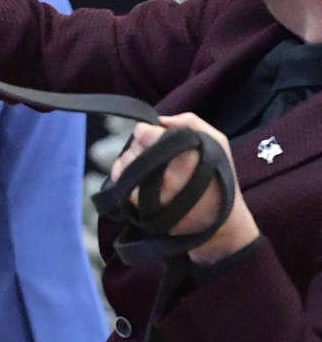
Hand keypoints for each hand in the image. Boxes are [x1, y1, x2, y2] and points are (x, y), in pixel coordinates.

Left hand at [108, 113, 258, 263]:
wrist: (221, 222)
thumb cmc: (219, 178)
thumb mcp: (216, 142)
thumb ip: (190, 122)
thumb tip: (159, 119)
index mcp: (184, 153)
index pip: (142, 132)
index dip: (147, 133)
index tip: (156, 139)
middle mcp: (166, 173)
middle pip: (132, 147)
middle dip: (141, 147)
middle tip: (154, 156)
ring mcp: (153, 193)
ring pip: (124, 163)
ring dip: (132, 162)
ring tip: (150, 169)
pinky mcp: (143, 208)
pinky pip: (120, 183)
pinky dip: (125, 178)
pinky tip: (140, 180)